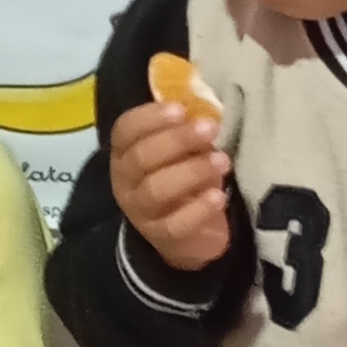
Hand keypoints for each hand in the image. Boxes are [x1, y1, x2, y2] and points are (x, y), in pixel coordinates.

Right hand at [109, 96, 230, 273]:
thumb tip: (205, 109)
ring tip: (222, 161)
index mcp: (125, 153)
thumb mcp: (181, 152)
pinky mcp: (161, 236)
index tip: (181, 109)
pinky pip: (176, 224)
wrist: (186, 236)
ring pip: (157, 189)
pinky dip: (199, 209)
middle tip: (210, 128)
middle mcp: (125, 181)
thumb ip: (185, 131)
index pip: (125, 130)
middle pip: (141, 158)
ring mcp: (140, 211)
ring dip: (191, 171)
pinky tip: (219, 196)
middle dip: (176, 140)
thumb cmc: (183, 179)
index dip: (150, 118)